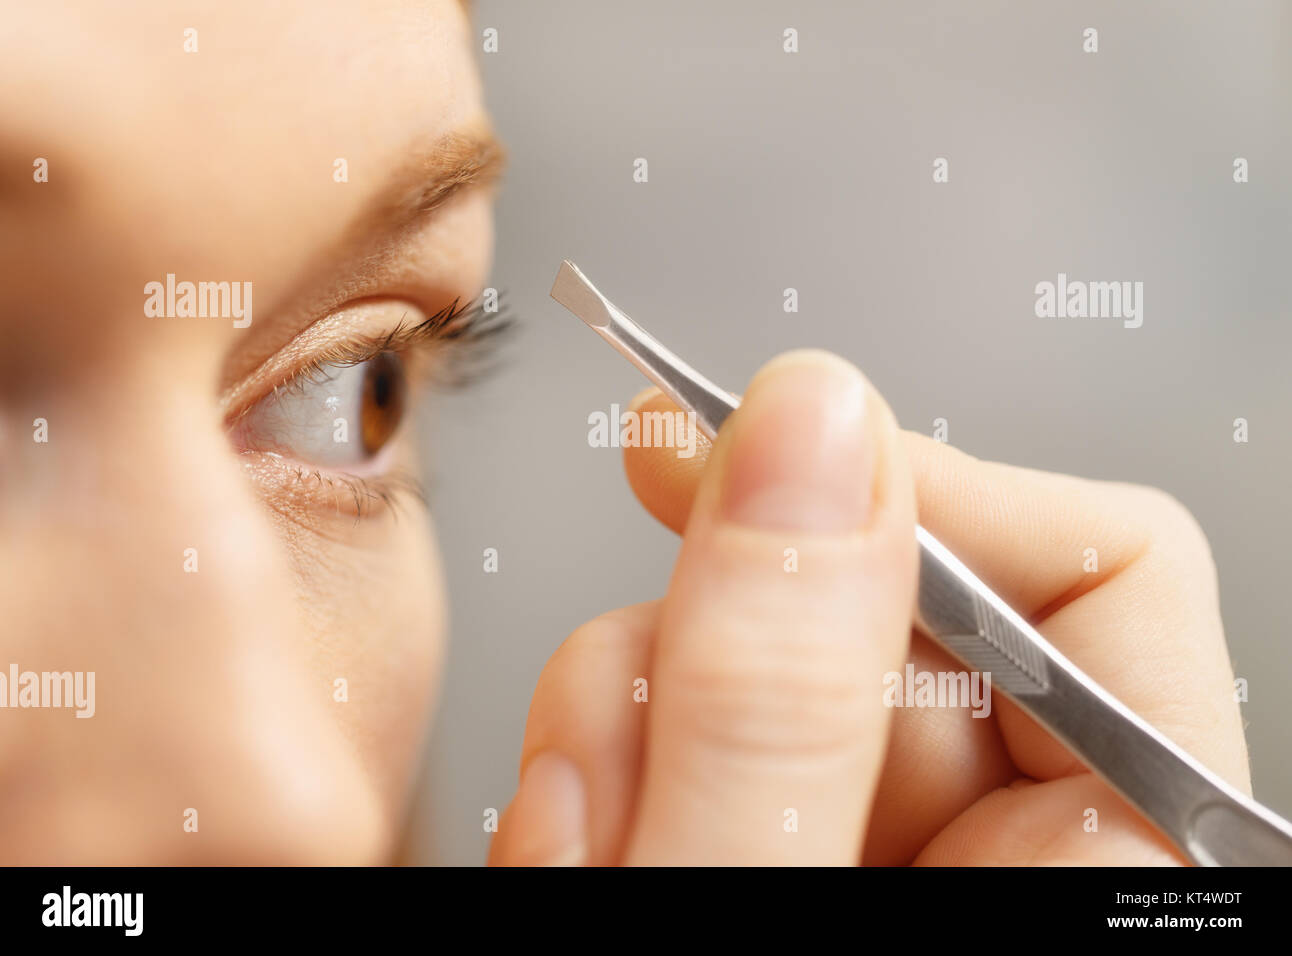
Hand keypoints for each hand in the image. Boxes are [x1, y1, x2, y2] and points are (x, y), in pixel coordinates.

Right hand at [489, 350, 1246, 864]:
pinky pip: (688, 729)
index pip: (1102, 567)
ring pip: (753, 658)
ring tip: (588, 835)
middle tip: (626, 718)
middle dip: (712, 642)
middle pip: (878, 602)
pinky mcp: (773, 837)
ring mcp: (873, 835)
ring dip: (630, 723)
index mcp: (1103, 859)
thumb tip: (808, 431)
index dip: (926, 484)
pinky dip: (608, 772)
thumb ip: (781, 701)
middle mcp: (1002, 840)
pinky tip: (587, 843)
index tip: (759, 462)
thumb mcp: (748, 904)